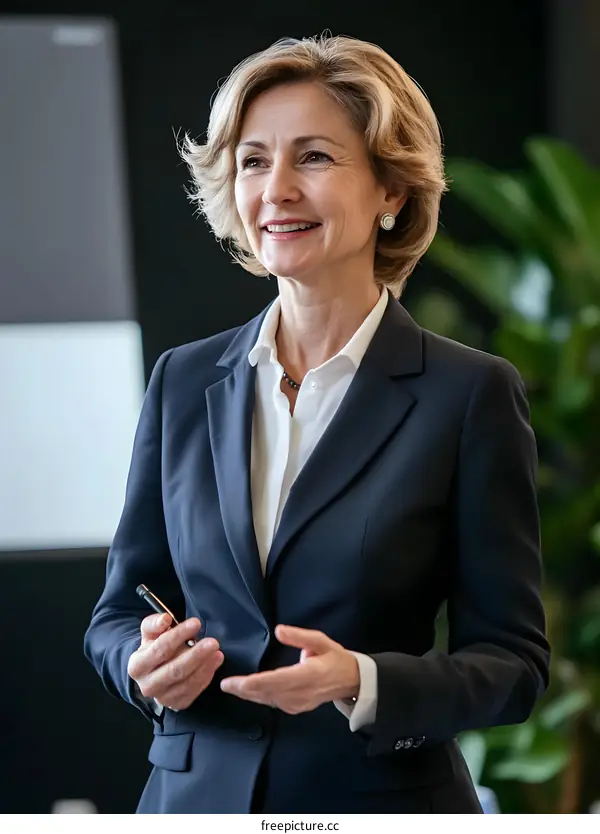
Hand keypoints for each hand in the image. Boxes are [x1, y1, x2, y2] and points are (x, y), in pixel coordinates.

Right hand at [127, 613, 223, 710]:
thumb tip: (164, 619)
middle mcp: (147, 685)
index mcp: (137, 666)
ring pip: (187, 682)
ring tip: (217, 652)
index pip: (160, 650)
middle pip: (174, 670)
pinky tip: (214, 663)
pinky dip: (207, 676)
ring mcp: (163, 698)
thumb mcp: (149, 633)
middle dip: (196, 655)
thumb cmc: (153, 648)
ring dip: (205, 666)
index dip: (178, 635)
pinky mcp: (177, 703)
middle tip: (212, 642)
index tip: (196, 623)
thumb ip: (154, 623)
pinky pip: (195, 691)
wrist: (152, 672)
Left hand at [220, 625, 358, 713]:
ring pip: (268, 700)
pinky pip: (273, 703)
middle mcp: (301, 693)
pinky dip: (259, 697)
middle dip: (245, 690)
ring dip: (249, 695)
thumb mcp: (321, 641)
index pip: (277, 681)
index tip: (238, 682)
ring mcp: (298, 704)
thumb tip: (278, 630)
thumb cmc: (334, 658)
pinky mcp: (296, 708)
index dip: (256, 683)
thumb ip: (299, 636)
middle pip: (268, 693)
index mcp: (308, 675)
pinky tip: (247, 692)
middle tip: (225, 684)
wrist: (351, 681)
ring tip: (231, 687)